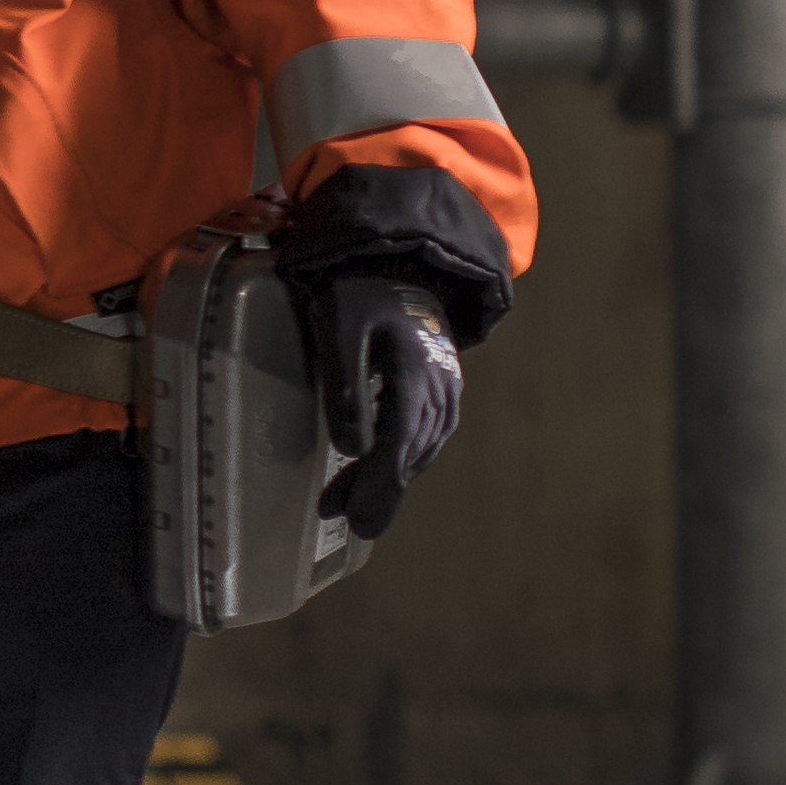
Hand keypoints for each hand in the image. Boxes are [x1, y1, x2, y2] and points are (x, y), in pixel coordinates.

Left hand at [309, 275, 462, 538]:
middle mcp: (438, 383)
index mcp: (413, 367)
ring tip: (348, 504)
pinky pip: (427, 432)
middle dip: (381, 489)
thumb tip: (352, 447)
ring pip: (421, 446)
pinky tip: (376, 470)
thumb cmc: (359, 292)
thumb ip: (344, 383)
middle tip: (352, 523)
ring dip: (389, 477)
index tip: (360, 520)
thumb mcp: (339, 327)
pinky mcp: (443, 387)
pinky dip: (403, 457)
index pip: (399, 439)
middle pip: (411, 451)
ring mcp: (446, 387)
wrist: (399, 261)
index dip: (380, 483)